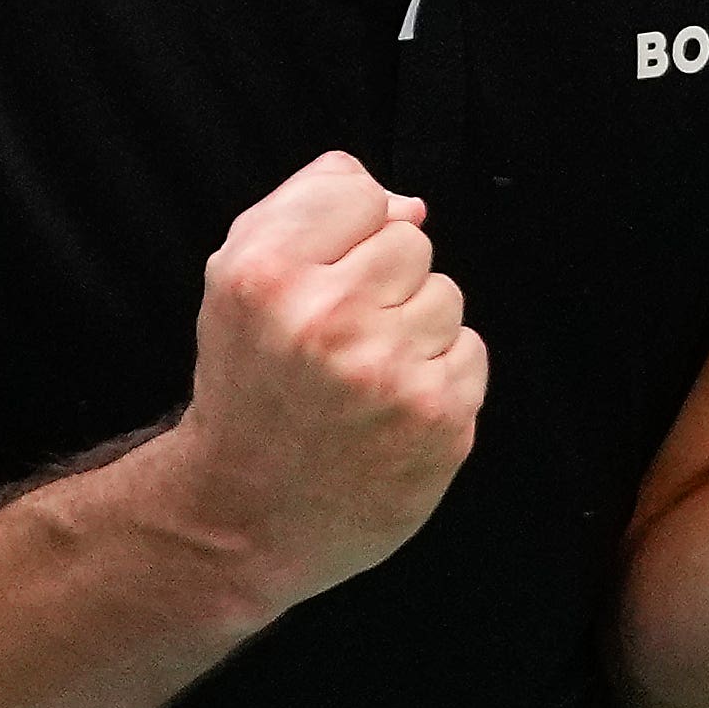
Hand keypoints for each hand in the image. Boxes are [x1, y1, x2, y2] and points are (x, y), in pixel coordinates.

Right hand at [172, 151, 486, 601]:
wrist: (246, 516)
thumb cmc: (248, 388)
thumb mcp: (237, 281)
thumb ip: (311, 207)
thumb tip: (410, 205)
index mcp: (266, 275)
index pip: (358, 191)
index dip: (343, 234)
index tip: (317, 279)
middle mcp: (327, 319)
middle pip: (411, 242)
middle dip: (381, 283)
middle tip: (337, 341)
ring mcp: (389, 373)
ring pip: (446, 294)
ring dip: (415, 329)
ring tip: (364, 377)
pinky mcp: (440, 420)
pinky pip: (471, 351)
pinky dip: (440, 375)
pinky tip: (392, 407)